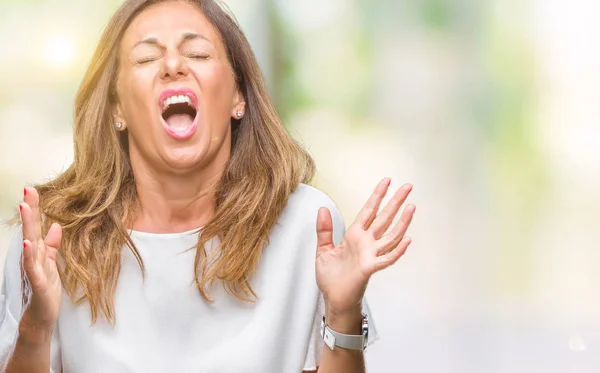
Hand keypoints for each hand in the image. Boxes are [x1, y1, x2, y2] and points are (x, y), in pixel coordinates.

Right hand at [19, 187, 62, 331]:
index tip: (32, 189)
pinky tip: (29, 244)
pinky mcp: (37, 283)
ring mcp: (33, 269)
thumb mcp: (51, 262)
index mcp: (37, 251)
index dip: (35, 208)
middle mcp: (32, 257)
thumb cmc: (45, 289)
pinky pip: (33, 268)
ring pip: (30, 244)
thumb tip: (56, 225)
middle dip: (30, 210)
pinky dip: (31, 256)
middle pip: (31, 230)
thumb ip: (52, 245)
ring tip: (24, 208)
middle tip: (27, 190)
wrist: (41, 315)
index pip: (35, 226)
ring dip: (27, 226)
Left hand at [315, 178, 414, 315]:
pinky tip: (407, 239)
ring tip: (412, 207)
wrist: (332, 298)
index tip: (387, 181)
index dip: (378, 195)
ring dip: (402, 222)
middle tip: (408, 186)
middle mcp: (366, 242)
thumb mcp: (323, 249)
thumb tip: (322, 208)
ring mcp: (370, 254)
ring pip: (391, 235)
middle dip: (395, 202)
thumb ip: (324, 229)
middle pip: (384, 218)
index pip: (369, 210)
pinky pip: (386, 258)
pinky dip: (397, 250)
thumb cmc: (331, 277)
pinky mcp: (370, 268)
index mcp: (355, 235)